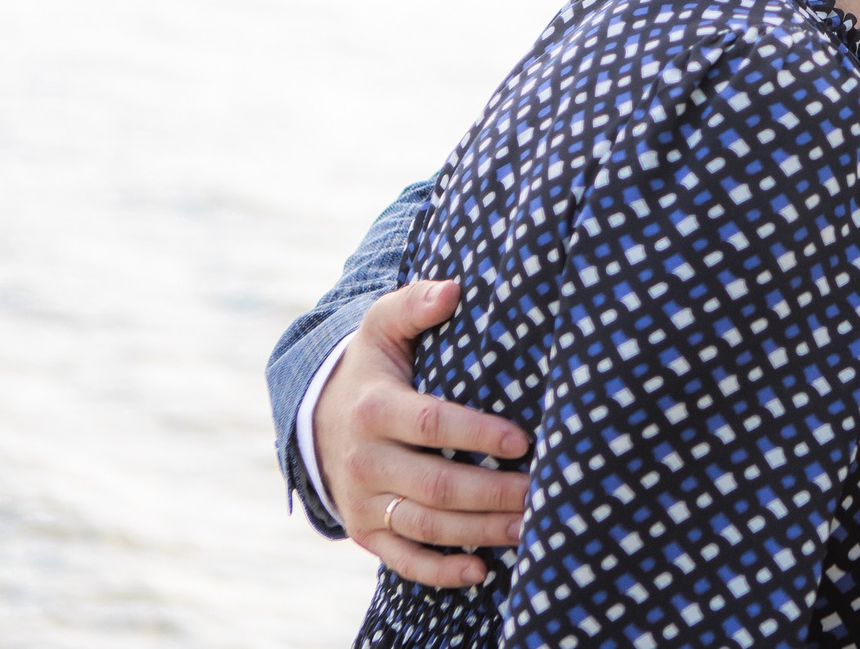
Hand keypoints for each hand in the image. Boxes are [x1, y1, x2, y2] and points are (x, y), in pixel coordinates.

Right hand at [313, 279, 530, 587]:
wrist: (318, 419)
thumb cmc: (373, 368)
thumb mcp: (382, 327)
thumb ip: (414, 304)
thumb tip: (453, 288)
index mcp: (374, 408)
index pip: (432, 424)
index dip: (477, 434)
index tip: (523, 439)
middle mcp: (365, 460)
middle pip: (434, 485)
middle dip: (491, 493)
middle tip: (541, 491)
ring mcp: (364, 500)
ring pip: (424, 526)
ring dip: (478, 532)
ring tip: (527, 526)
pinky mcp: (366, 531)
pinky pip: (401, 560)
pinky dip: (440, 571)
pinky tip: (481, 570)